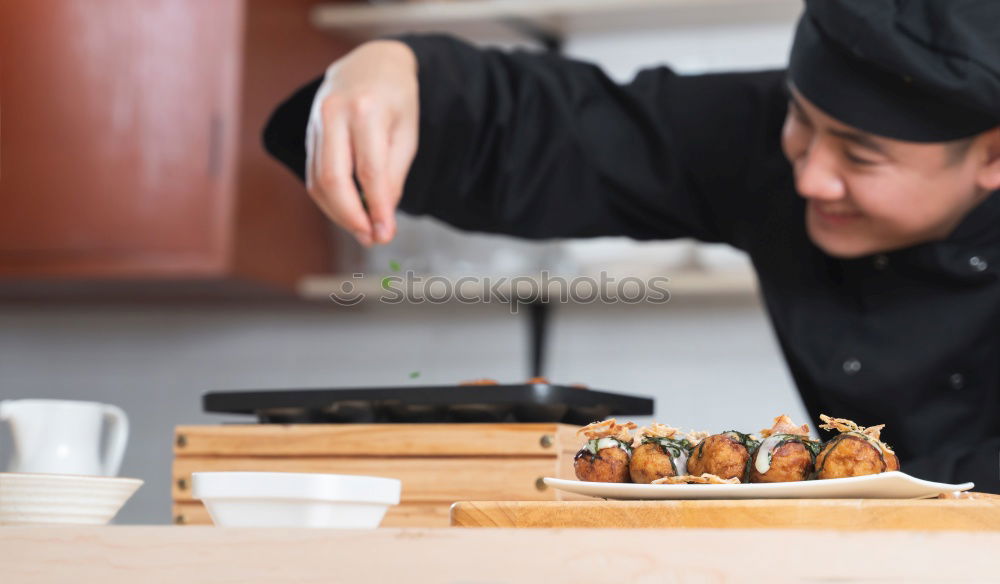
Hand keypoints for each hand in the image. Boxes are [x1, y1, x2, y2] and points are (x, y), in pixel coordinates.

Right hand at [306, 40, 417, 245]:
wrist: (372, 63)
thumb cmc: (396, 100)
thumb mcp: (407, 134)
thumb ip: (394, 176)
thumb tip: (382, 220)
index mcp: (367, 110)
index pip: (369, 171)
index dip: (376, 208)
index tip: (385, 233)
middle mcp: (335, 114)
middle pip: (334, 179)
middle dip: (351, 216)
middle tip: (370, 238)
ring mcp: (316, 122)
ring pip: (319, 181)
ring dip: (339, 213)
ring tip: (363, 229)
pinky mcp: (309, 133)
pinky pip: (314, 175)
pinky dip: (331, 200)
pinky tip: (349, 211)